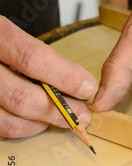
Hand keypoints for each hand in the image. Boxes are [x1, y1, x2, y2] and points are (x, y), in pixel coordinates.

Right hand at [0, 16, 96, 139]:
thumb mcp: (11, 35)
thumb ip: (37, 55)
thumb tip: (81, 83)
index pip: (33, 59)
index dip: (66, 77)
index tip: (88, 88)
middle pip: (22, 98)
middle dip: (60, 110)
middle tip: (82, 114)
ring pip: (11, 122)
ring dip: (42, 124)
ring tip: (58, 117)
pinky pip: (1, 130)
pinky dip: (22, 128)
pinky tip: (34, 120)